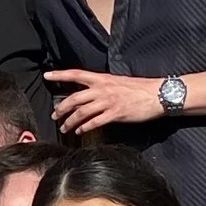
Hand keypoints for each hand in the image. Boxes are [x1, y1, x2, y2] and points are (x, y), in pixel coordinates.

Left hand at [46, 68, 166, 135]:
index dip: (60, 75)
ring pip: (81, 112)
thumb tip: (89, 95)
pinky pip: (95, 122)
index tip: (47, 76)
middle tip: (54, 116)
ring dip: (70, 122)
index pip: (76, 74)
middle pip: (74, 98)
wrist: (158, 94)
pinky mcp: (115, 114)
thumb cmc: (139, 88)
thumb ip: (102, 87)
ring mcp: (108, 102)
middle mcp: (102, 89)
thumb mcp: (118, 82)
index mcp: (102, 79)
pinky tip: (80, 132)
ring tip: (64, 129)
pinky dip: (84, 128)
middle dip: (61, 108)